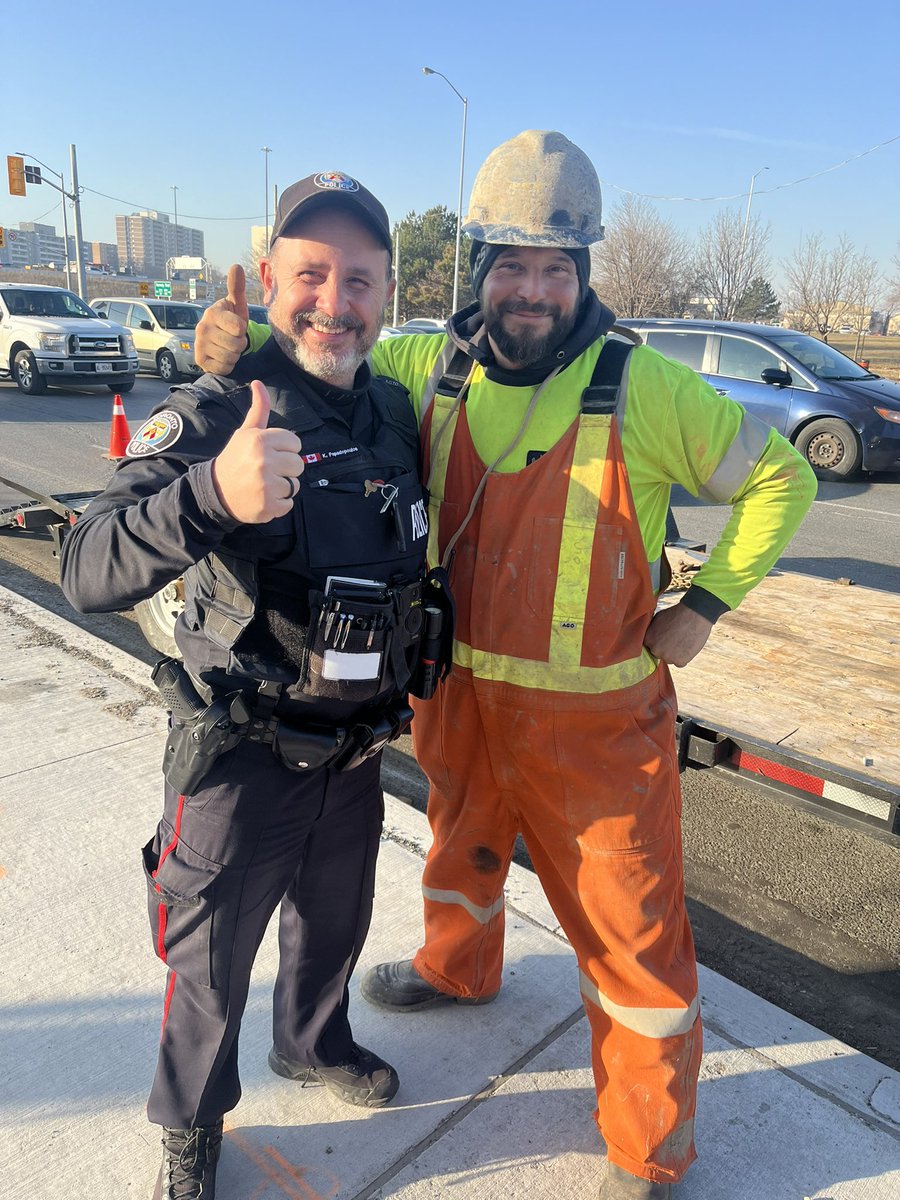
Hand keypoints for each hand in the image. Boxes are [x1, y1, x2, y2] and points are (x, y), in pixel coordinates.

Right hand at [195, 264, 250, 374]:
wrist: (221, 340)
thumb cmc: (232, 320)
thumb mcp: (237, 305)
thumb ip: (237, 287)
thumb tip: (236, 266)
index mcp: (212, 312)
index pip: (238, 327)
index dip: (243, 329)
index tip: (237, 326)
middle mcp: (202, 327)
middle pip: (236, 344)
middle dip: (240, 344)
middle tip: (233, 338)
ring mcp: (199, 345)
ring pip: (230, 357)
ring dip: (235, 355)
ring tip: (228, 346)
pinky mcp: (200, 360)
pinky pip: (224, 367)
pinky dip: (227, 365)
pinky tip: (222, 356)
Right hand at [211, 380, 303, 522]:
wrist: (216, 491)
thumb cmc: (235, 459)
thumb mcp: (245, 432)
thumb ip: (259, 409)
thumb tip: (258, 382)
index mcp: (260, 440)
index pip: (295, 443)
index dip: (285, 449)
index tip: (270, 454)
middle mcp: (264, 461)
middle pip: (299, 464)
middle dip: (286, 469)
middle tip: (266, 471)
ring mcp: (267, 485)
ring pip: (295, 485)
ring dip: (283, 487)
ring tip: (265, 484)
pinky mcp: (269, 506)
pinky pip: (289, 503)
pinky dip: (279, 504)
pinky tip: (263, 498)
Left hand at [643, 603, 712, 667]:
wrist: (694, 614)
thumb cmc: (676, 613)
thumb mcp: (657, 619)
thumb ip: (652, 630)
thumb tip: (651, 635)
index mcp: (648, 640)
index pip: (650, 646)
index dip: (659, 642)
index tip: (666, 638)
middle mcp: (655, 650)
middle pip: (659, 654)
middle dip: (666, 648)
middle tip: (676, 639)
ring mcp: (667, 657)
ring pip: (670, 659)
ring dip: (675, 653)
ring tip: (683, 640)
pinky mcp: (679, 661)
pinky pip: (680, 663)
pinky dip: (684, 657)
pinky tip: (688, 645)